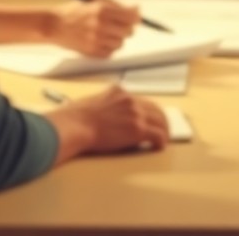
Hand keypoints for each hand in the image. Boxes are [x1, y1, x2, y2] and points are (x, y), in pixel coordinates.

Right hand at [44, 0, 139, 56]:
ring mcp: (96, 40)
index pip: (131, 17)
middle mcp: (100, 25)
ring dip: (117, 38)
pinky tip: (99, 40)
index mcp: (102, 9)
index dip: (136, 17)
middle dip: (127, 28)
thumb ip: (116, 4)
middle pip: (129, 31)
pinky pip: (111, 52)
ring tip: (105, 32)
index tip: (135, 17)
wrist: (54, 25)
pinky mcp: (92, 52)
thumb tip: (137, 10)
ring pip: (121, 43)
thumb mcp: (94, 0)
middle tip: (119, 25)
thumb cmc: (74, 11)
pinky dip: (109, 47)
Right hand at [49, 86, 168, 153]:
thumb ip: (105, 106)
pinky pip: (158, 134)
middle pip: (155, 108)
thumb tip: (107, 117)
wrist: (74, 125)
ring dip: (163, 130)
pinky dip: (161, 141)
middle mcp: (130, 100)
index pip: (141, 100)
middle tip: (162, 130)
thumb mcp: (92, 102)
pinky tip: (159, 147)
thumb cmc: (74, 118)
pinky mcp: (138, 128)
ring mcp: (135, 113)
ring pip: (160, 120)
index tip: (149, 119)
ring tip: (163, 140)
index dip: (148, 111)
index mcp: (118, 92)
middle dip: (160, 120)